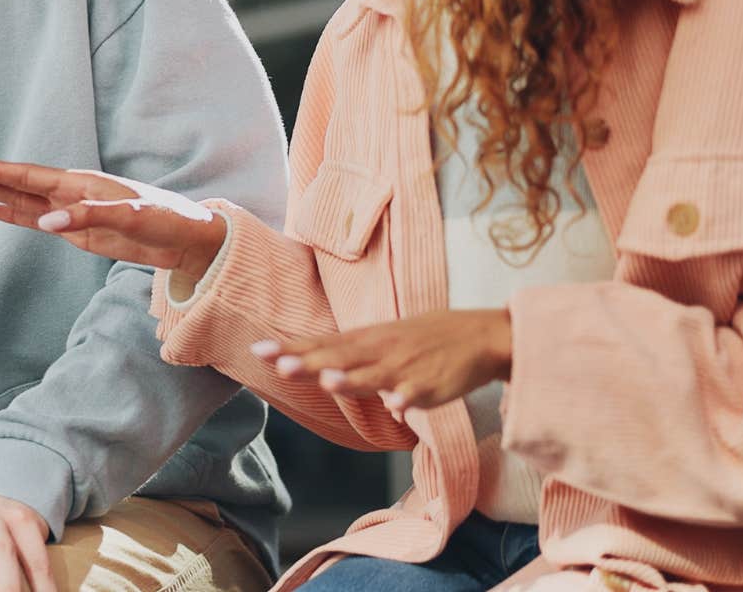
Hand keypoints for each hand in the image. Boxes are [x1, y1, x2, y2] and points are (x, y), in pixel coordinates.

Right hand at [0, 149, 225, 281]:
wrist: (186, 238)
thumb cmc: (165, 219)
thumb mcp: (131, 217)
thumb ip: (88, 218)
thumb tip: (46, 224)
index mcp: (80, 182)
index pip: (26, 173)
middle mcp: (69, 192)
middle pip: (16, 180)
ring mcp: (70, 211)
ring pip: (20, 199)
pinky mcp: (75, 230)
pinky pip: (34, 219)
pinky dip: (11, 214)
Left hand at [253, 309, 512, 410]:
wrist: (482, 335)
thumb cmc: (428, 339)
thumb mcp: (385, 342)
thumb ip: (352, 360)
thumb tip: (322, 374)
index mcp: (367, 340)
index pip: (322, 344)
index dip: (292, 348)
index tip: (260, 351)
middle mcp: (381, 350)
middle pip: (340, 358)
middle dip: (310, 362)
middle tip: (280, 366)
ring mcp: (406, 367)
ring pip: (375, 375)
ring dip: (352, 379)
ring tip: (328, 382)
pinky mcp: (433, 384)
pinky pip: (418, 393)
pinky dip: (408, 398)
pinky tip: (398, 407)